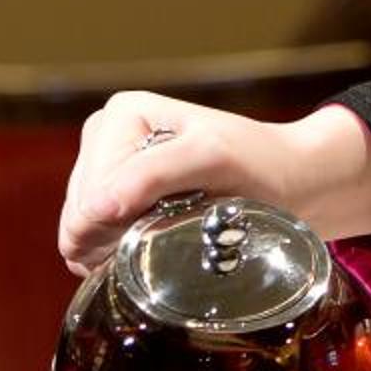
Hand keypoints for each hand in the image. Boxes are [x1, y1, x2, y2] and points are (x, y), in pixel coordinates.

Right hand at [58, 95, 370, 276]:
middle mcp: (106, 137)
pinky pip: (92, 241)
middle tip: (174, 237)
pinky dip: (116, 256)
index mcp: (122, 115)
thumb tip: (95, 208)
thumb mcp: (213, 159)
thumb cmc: (259, 165)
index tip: (171, 227)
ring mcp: (107, 170)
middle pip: (79, 214)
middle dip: (115, 237)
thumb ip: (153, 176)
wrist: (291, 183)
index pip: (88, 193)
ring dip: (117, 249)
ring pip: (81, 232)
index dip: (117, 226)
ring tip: (169, 240)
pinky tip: (154, 248)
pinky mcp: (114, 201)